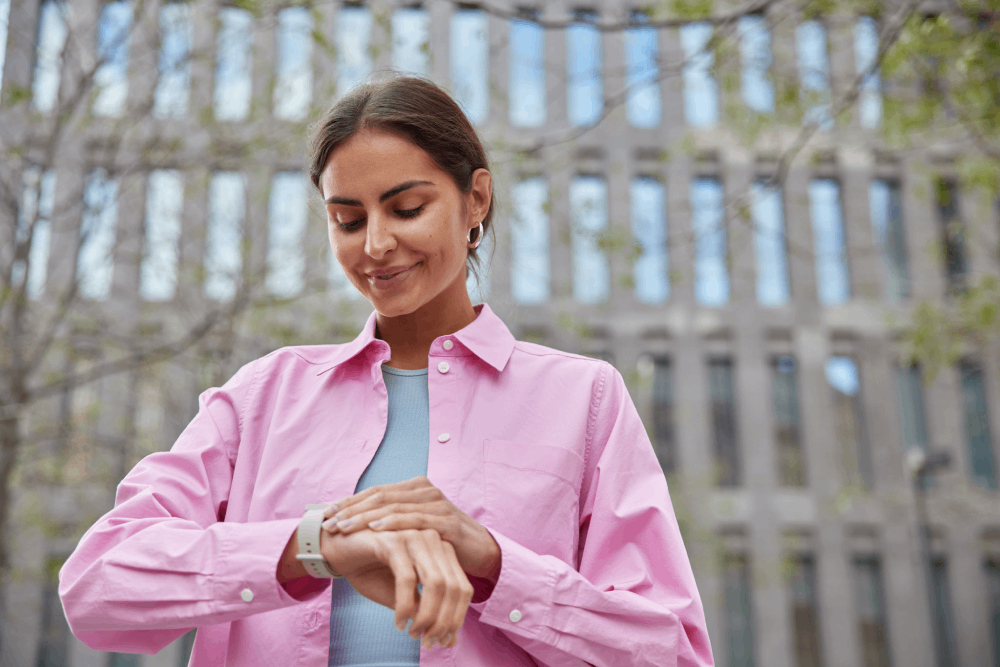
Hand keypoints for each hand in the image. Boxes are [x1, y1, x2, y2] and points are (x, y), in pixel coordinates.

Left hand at [322, 476, 500, 582]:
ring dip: (364, 518)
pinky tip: (375, 529)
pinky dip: (393, 524)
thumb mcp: (415, 525)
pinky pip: (414, 520)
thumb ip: (393, 519)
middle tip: (328, 523)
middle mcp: (425, 490)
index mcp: (415, 487)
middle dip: (351, 510)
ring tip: (344, 527)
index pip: (375, 491)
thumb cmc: (441, 540)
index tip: (325, 514)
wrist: (479, 550)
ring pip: (393, 507)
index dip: (349, 501)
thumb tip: (356, 522)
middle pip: (380, 497)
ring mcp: (436, 504)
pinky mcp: (446, 521)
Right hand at [322, 527, 472, 649]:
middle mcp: (432, 540)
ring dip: (427, 616)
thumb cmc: (370, 571)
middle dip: (444, 621)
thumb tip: (450, 639)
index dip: (457, 618)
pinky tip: (398, 622)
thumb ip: (425, 611)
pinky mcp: (393, 540)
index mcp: (441, 550)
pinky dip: (405, 606)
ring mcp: (414, 536)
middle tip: (429, 642)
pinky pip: (407, 578)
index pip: (463, 588)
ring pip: (435, 583)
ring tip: (414, 634)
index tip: (445, 641)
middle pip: (453, 587)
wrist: (335, 549)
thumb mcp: (402, 596)